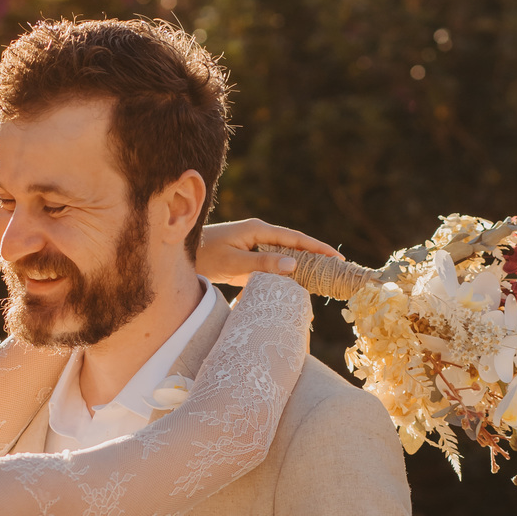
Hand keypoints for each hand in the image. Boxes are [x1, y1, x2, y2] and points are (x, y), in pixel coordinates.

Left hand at [197, 218, 342, 286]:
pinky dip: (284, 274)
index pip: (295, 239)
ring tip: (321, 280)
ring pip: (284, 256)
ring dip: (301, 267)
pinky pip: (272, 265)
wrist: (180, 254)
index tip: (336, 258)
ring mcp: (254, 245)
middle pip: (294, 246)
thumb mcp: (234, 262)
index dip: (317, 248)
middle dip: (315, 257)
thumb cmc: (204, 256)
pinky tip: (294, 285)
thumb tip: (294, 265)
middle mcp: (259, 235)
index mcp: (259, 230)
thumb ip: (262, 264)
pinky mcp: (248, 257)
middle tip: (336, 271)